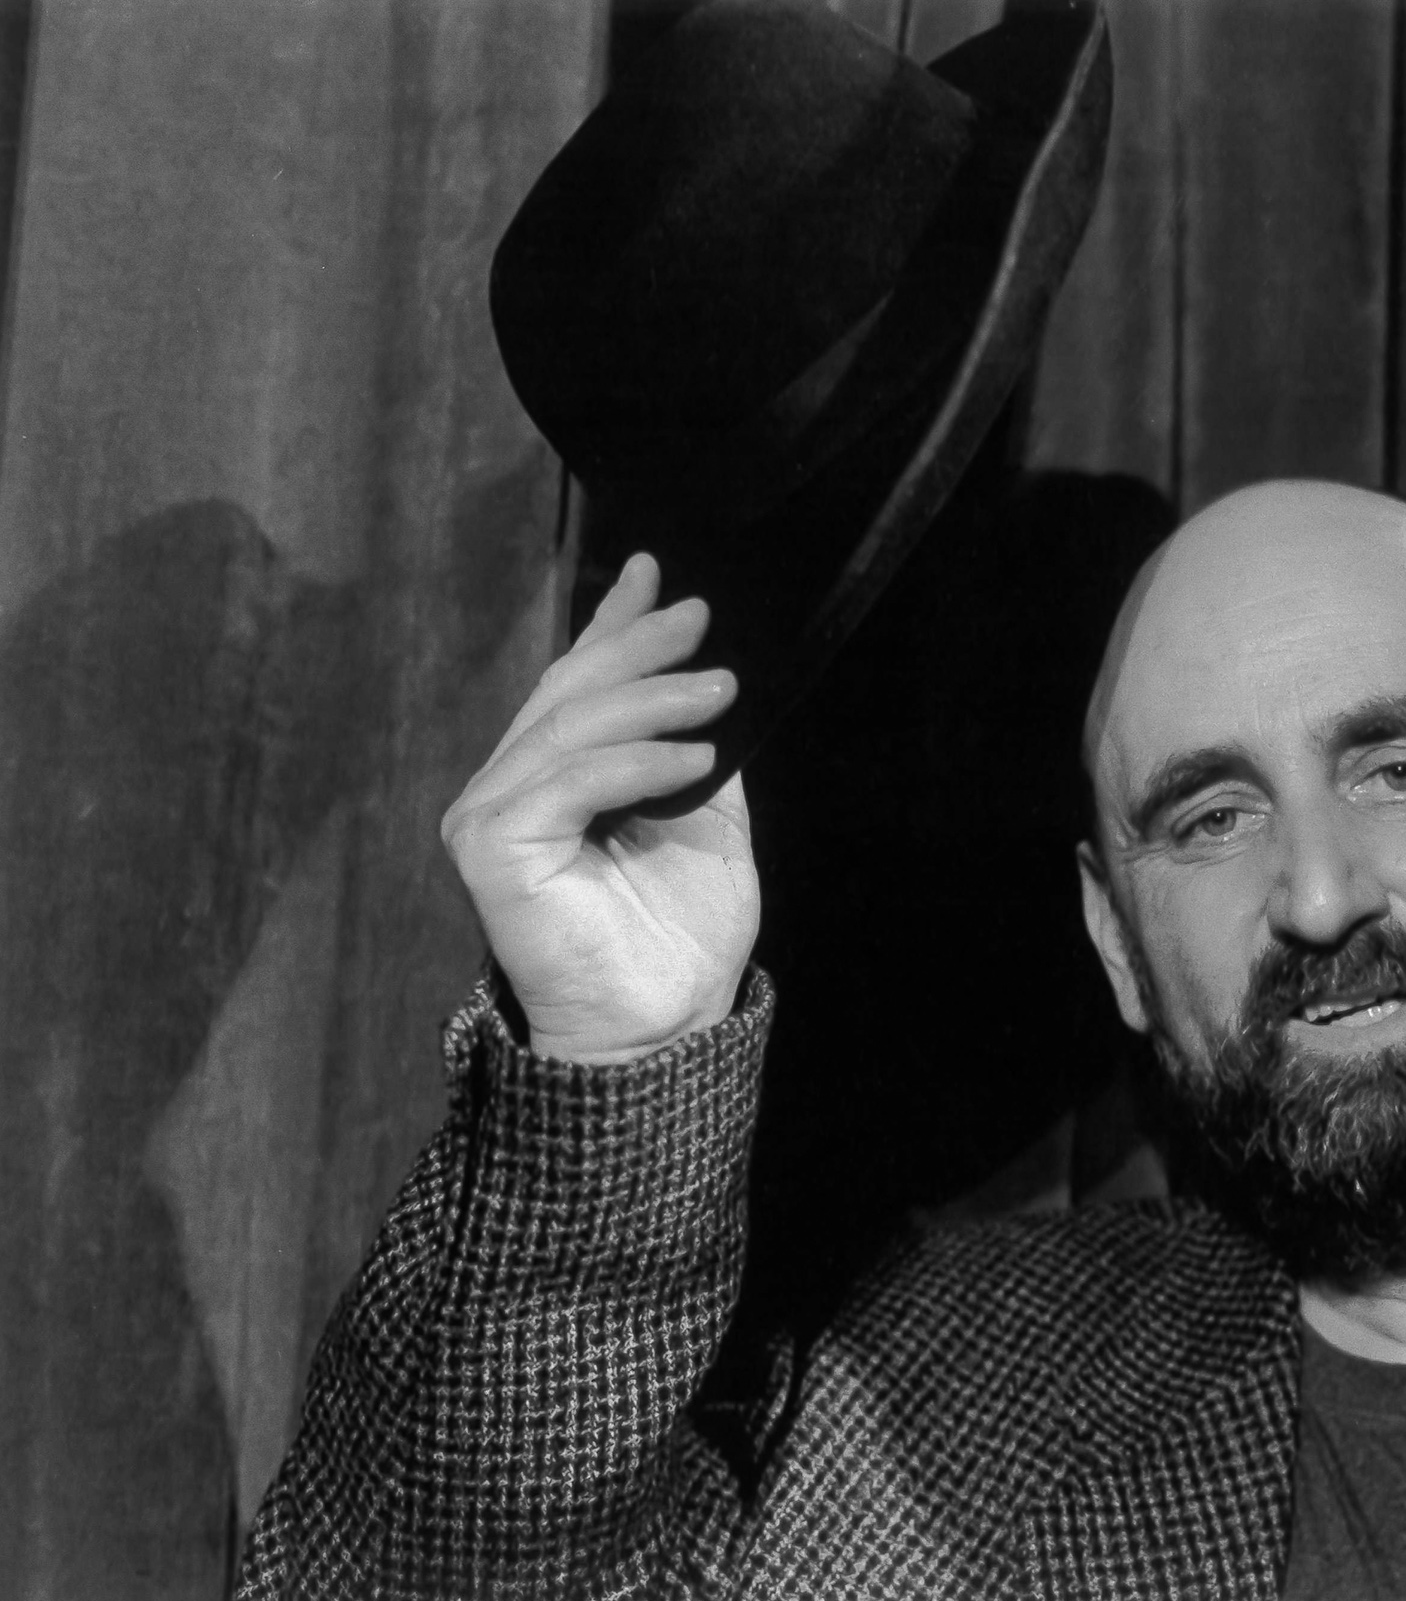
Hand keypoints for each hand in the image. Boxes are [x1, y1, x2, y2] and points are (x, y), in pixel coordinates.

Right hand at [442, 553, 760, 1063]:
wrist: (666, 1025)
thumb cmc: (680, 938)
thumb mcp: (706, 823)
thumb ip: (693, 753)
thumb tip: (709, 680)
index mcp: (554, 779)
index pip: (575, 684)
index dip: (611, 625)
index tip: (655, 575)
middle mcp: (509, 789)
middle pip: (569, 692)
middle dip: (637, 645)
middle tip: (700, 618)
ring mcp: (490, 817)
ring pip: (570, 728)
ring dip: (652, 699)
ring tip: (721, 689)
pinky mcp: (490, 849)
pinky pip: (570, 782)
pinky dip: (638, 762)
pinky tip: (696, 757)